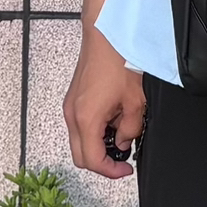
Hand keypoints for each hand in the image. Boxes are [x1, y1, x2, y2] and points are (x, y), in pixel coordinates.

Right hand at [63, 24, 145, 182]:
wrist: (106, 34)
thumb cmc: (119, 60)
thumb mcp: (135, 101)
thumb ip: (131, 129)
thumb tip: (125, 141)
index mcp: (87, 118)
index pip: (93, 160)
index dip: (111, 171)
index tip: (125, 170)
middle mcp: (72, 114)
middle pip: (81, 156)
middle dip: (102, 163)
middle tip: (123, 161)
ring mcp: (70, 106)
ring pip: (79, 141)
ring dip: (98, 145)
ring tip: (121, 135)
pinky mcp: (73, 99)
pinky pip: (80, 126)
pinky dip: (94, 131)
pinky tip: (112, 120)